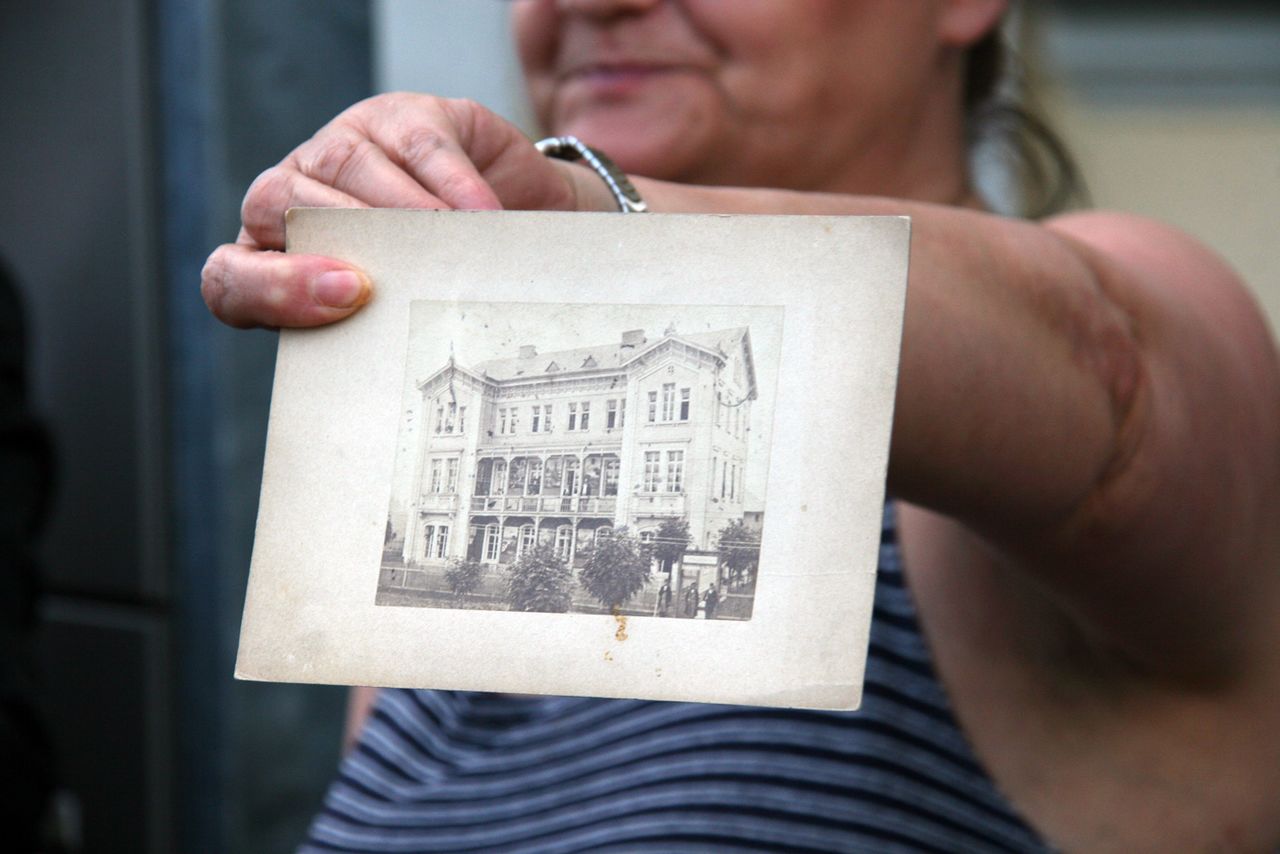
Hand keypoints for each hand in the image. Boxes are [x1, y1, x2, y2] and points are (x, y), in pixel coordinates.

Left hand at [201, 93, 600, 328]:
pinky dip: (453, 186)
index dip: (269, 291)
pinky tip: (482, 216)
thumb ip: (375, 336)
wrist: (508, 208)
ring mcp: (340, 145)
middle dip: (330, 245)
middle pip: (273, 205)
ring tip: (450, 253)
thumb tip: (397, 368)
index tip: (340, 302)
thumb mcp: (399, 315)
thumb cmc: (438, 277)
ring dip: (402, 215)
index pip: (230, 281)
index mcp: (273, 260)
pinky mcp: (398, 117)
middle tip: (383, 283)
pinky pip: (416, 146)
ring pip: (344, 166)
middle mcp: (291, 196)